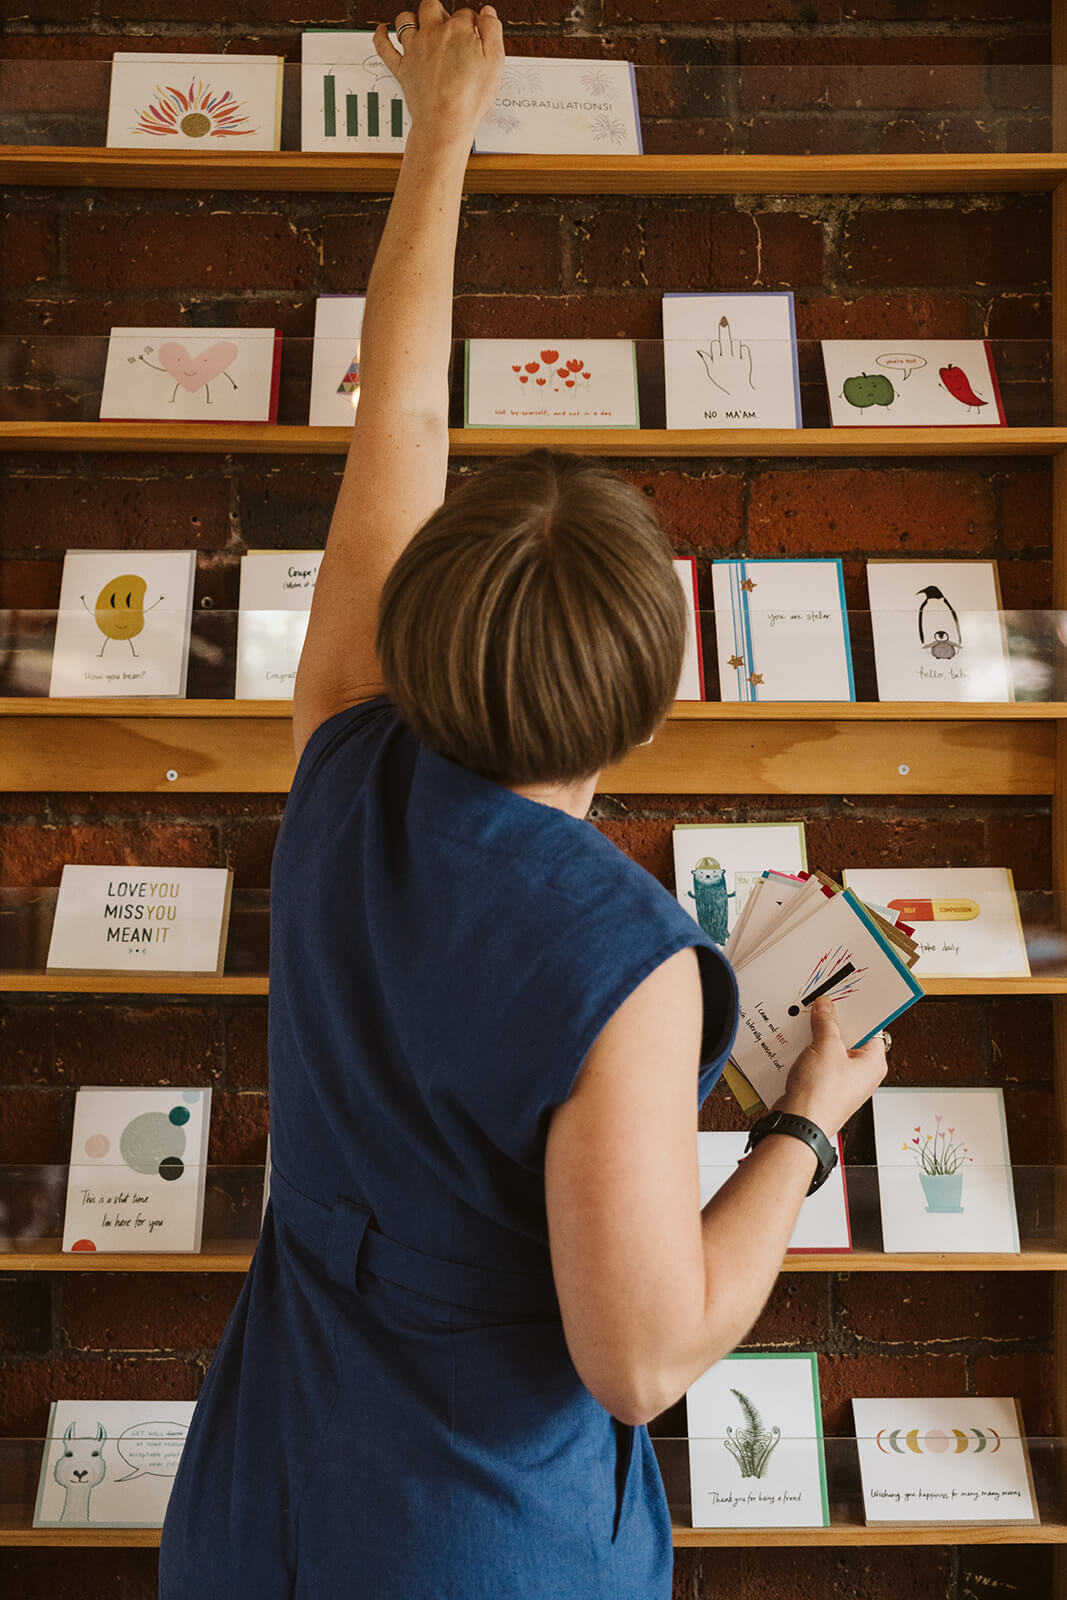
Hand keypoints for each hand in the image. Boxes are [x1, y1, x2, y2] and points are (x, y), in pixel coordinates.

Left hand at [375, 3, 504, 138]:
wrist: (445, 122)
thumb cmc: (469, 97)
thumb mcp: (495, 61)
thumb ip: (492, 31)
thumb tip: (487, 14)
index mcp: (457, 29)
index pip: (465, 14)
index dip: (472, 24)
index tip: (475, 34)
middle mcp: (432, 34)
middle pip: (432, 7)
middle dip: (440, 12)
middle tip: (447, 25)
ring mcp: (414, 50)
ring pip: (406, 19)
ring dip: (412, 18)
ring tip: (420, 25)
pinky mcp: (401, 68)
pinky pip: (384, 46)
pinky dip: (381, 36)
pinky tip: (383, 30)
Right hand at [696, 316, 753, 396]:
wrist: (738, 393)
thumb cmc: (723, 382)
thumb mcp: (712, 373)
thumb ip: (706, 360)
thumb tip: (699, 350)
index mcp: (716, 362)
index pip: (714, 345)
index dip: (716, 343)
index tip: (717, 343)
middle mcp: (726, 361)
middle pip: (724, 340)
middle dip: (723, 329)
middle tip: (723, 320)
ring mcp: (736, 361)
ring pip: (735, 342)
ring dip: (734, 344)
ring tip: (734, 350)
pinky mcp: (746, 362)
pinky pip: (745, 348)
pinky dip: (743, 349)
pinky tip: (741, 354)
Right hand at [773, 998, 887, 1137]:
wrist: (799, 1125)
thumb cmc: (821, 1097)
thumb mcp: (826, 1047)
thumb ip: (827, 1022)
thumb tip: (826, 1007)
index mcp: (872, 1063)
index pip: (871, 1027)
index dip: (857, 1011)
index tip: (844, 996)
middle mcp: (860, 1074)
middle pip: (849, 1037)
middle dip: (832, 1022)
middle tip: (820, 1007)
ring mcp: (841, 1081)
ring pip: (830, 1050)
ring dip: (816, 1037)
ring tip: (804, 1024)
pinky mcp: (823, 1087)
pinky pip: (817, 1062)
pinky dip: (806, 1052)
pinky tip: (794, 1044)